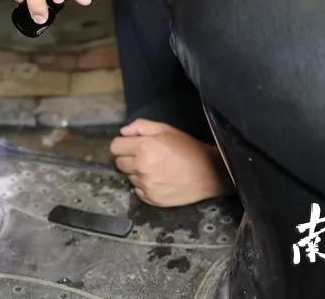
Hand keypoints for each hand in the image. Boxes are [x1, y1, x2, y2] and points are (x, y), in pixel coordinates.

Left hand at [110, 119, 233, 206]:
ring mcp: (145, 185)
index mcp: (143, 148)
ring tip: (155, 168)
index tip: (131, 145)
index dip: (123, 144)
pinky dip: (144, 185)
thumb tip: (123, 133)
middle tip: (145, 156)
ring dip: (137, 172)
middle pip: (119, 163)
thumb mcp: (165, 129)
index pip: (115, 147)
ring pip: (128, 177)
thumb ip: (140, 126)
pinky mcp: (151, 199)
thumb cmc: (187, 149)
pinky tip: (158, 180)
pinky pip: (137, 190)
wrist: (209, 173)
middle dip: (128, 158)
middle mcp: (141, 168)